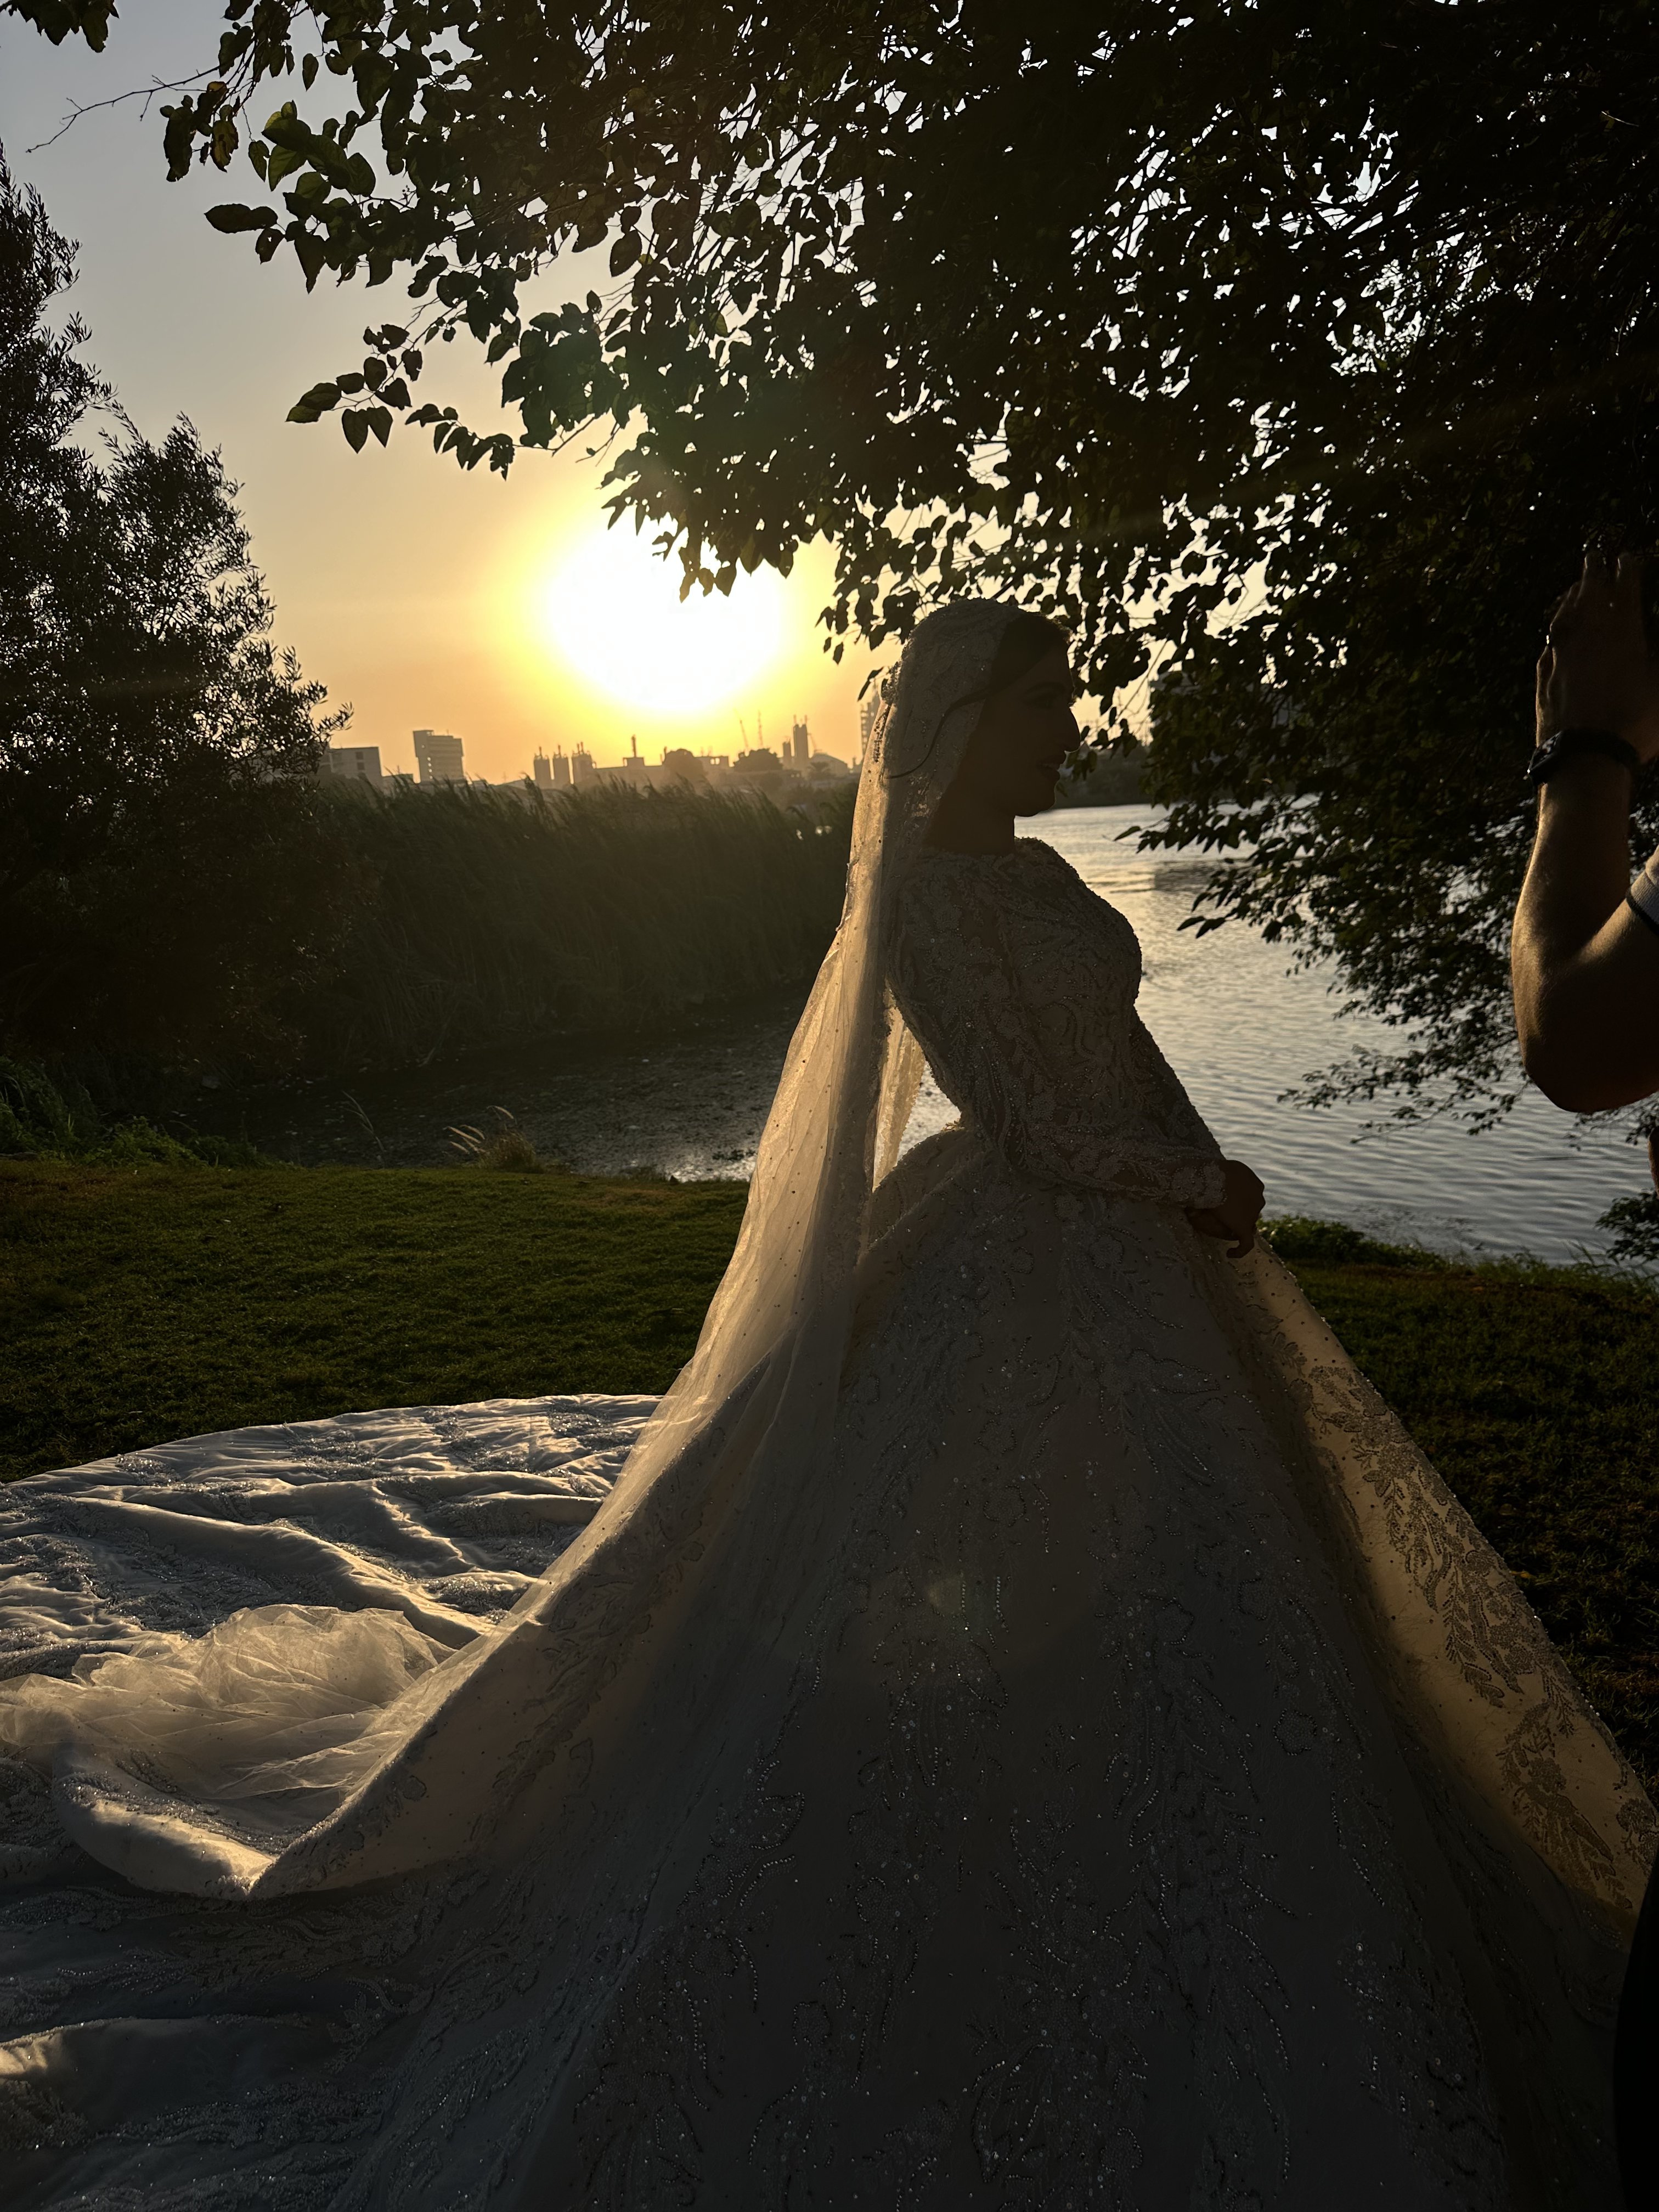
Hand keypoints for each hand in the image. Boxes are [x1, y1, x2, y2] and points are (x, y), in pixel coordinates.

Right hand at [1187, 1158, 1264, 1257]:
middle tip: (1224, 1218)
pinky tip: (1230, 1253)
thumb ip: (1226, 1173)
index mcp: (1256, 1184)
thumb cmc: (1213, 1170)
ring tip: (1222, 1232)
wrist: (1211, 1178)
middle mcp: (1259, 1198)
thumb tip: (1216, 1176)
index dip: (1242, 1203)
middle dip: (1241, 1214)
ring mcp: (1253, 1214)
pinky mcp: (1245, 1226)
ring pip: (1248, 1224)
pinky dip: (1239, 1251)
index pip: (1252, 1197)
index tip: (1230, 1206)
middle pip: (1252, 1210)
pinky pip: (1246, 1244)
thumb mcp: (1223, 1166)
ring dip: (1237, 1227)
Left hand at [1536, 550, 1658, 762]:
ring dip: (1572, 594)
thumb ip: (1656, 654)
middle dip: (1594, 571)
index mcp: (1622, 630)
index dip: (1628, 569)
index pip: (1625, 588)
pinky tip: (1558, 626)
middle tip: (1595, 556)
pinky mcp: (1543, 673)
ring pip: (1565, 612)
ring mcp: (1560, 652)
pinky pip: (1551, 638)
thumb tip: (1646, 640)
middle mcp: (1587, 633)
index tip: (1630, 557)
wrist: (1584, 758)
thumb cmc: (1635, 724)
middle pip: (1588, 592)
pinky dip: (1557, 624)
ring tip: (1577, 585)